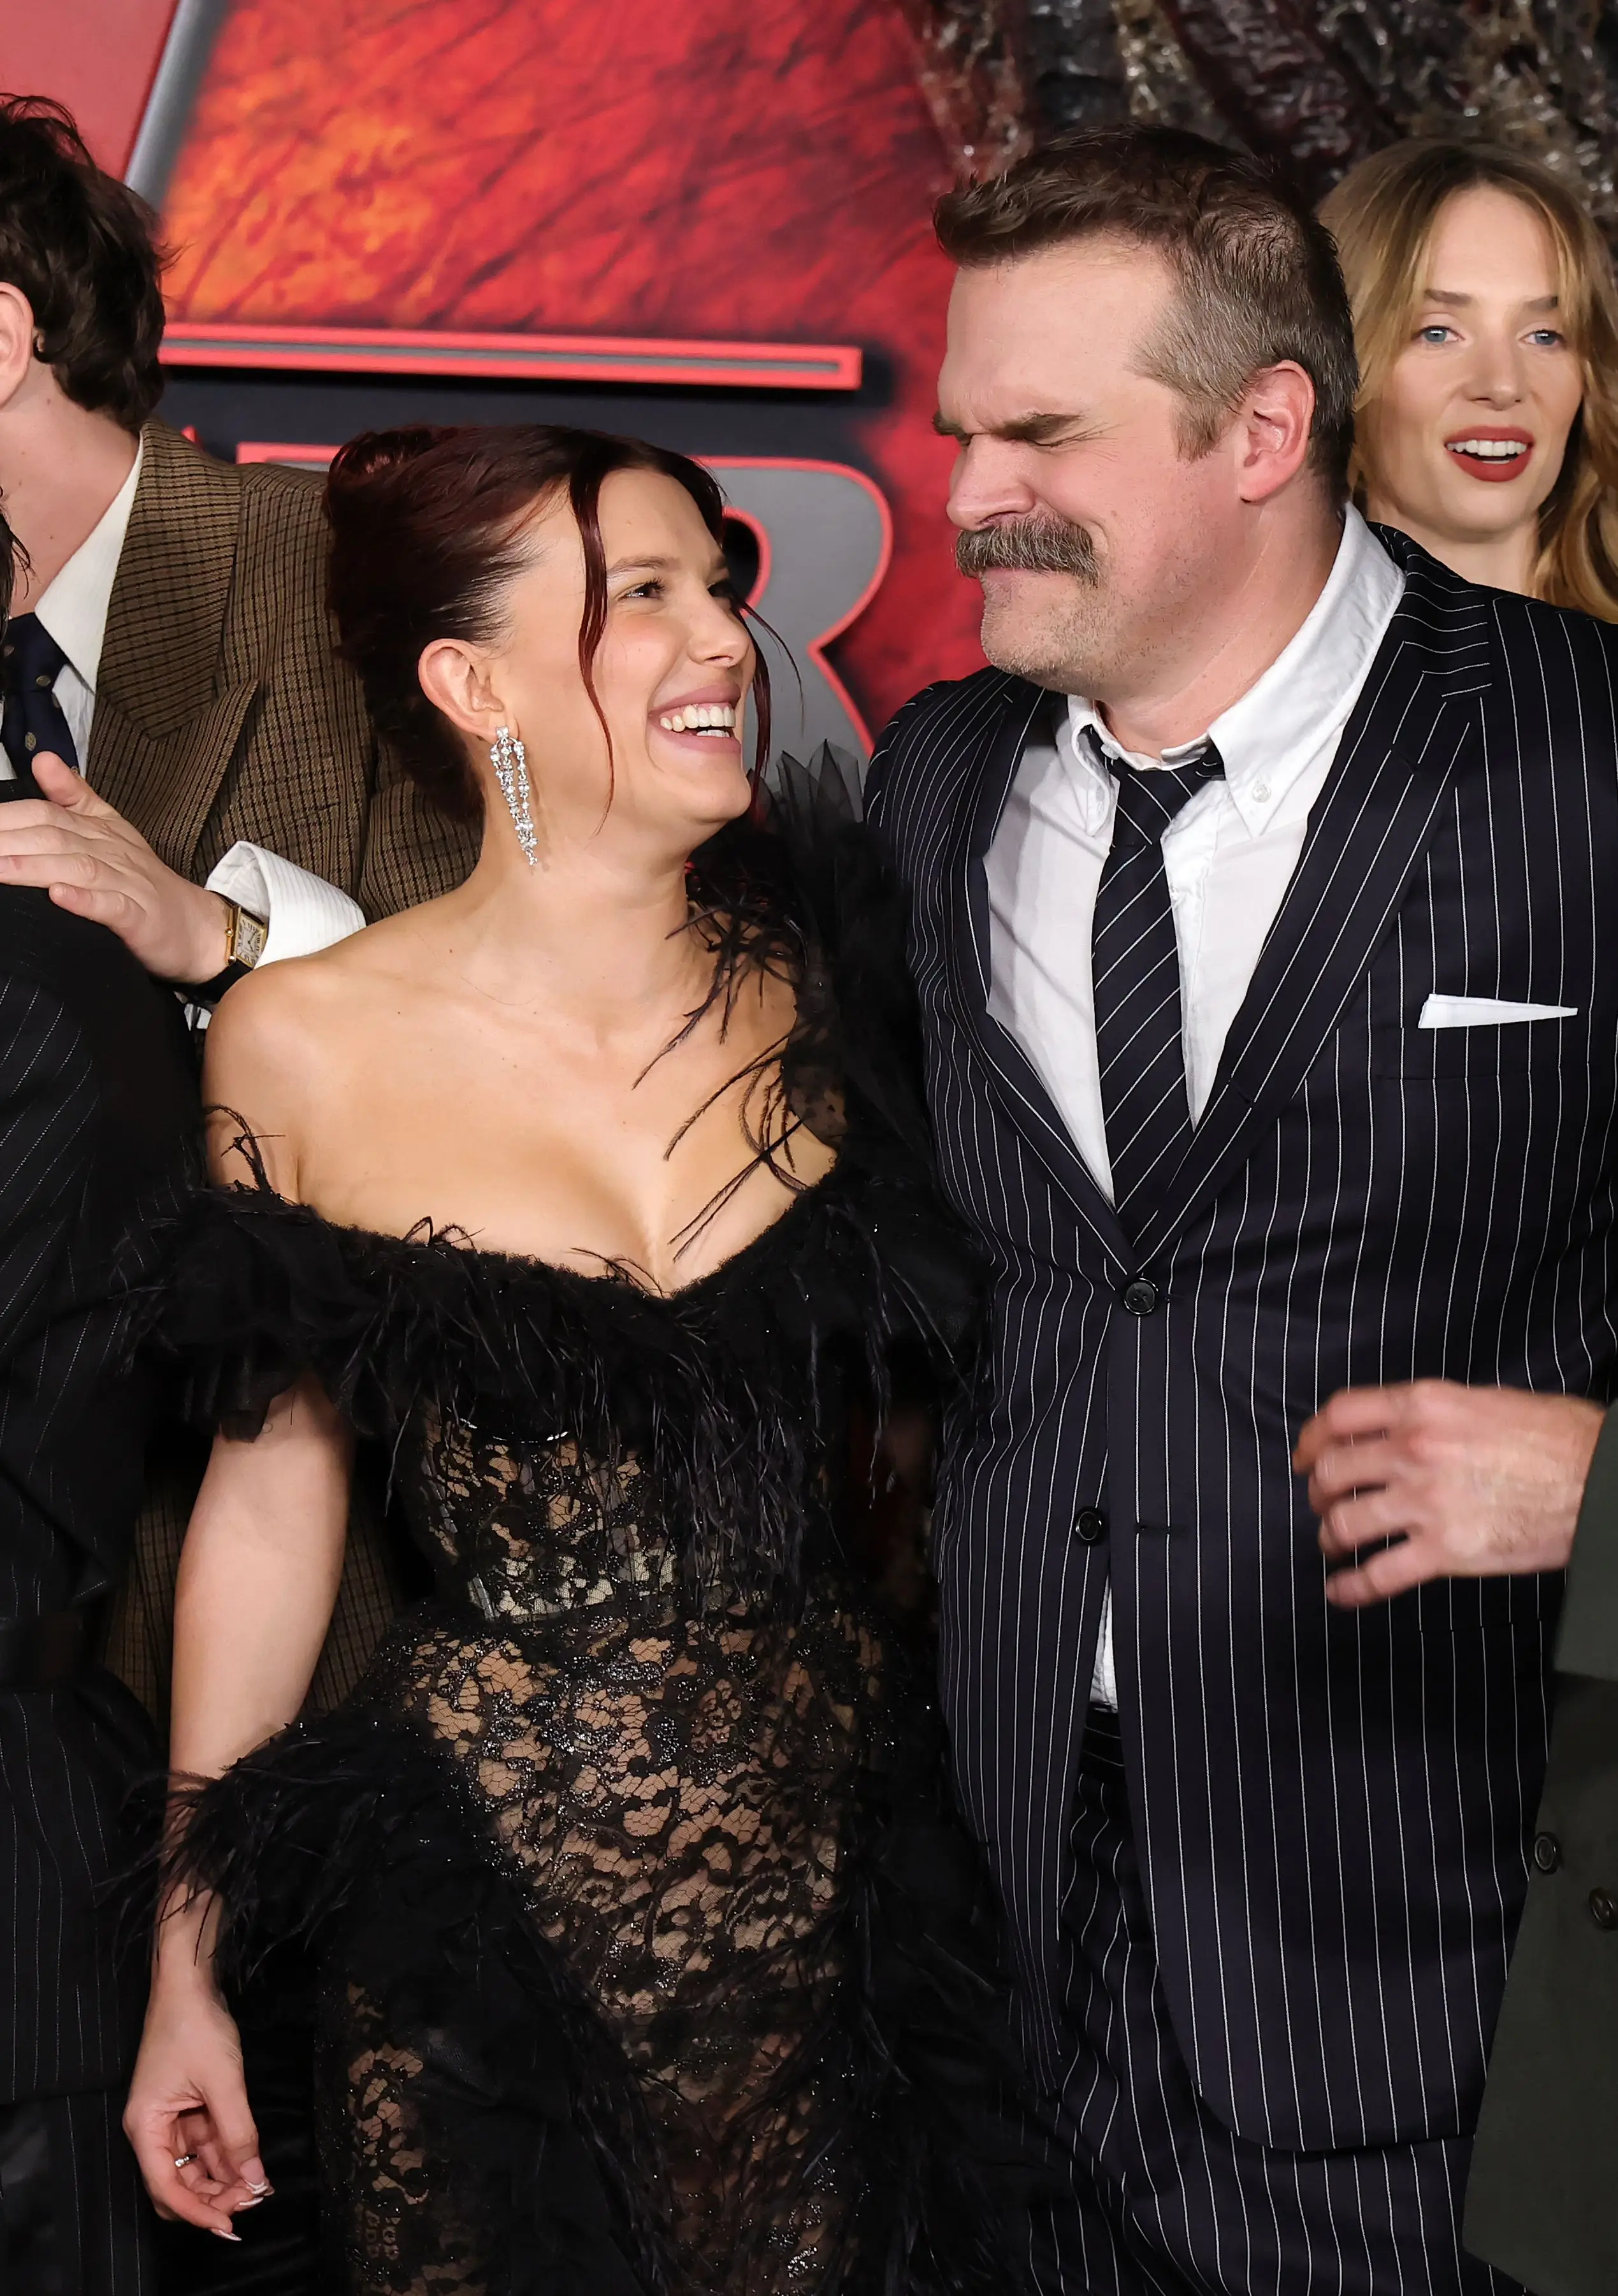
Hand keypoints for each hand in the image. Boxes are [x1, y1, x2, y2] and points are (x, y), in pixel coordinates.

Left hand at [0, 754, 228, 980]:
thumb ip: (74, 797)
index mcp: (100, 830)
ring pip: (78, 868)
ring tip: (0, 870)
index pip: (46, 813)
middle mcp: (111, 851)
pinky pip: (112, 906)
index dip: (8, 816)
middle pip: (55, 838)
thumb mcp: (111, 832)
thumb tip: (42, 759)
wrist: (197, 928)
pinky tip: (60, 896)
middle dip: (9, 842)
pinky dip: (85, 900)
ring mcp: (128, 884)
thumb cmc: (146, 887)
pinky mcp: (140, 918)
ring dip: (35, 868)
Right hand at [124, 1971, 271, 2240]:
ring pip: (194, 2166)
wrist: (190, 1983)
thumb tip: (255, 2180)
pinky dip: (226, 2156)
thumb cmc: (196, 2027)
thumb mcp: (223, 2081)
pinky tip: (251, 2164)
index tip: (229, 2225)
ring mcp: (170, 2119)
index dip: (197, 2211)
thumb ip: (238, 2133)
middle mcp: (152, 2129)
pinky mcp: (187, 2107)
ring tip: (259, 2186)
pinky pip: (204, 2144)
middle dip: (213, 2196)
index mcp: (145, 2127)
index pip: (165, 2187)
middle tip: (254, 2199)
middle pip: (178, 2182)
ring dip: (223, 2178)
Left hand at [1294, 1379, 1604, 1608]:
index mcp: (1425, 1405)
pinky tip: (1340, 1591)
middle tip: (1323, 1503)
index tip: (1304, 1455)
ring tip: (1334, 1542)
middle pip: (1333, 1471)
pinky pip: (1379, 1574)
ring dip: (1331, 1536)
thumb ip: (1433, 1413)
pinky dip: (1351, 1588)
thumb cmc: (1558, 1439)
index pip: (1340, 1415)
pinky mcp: (1447, 1550)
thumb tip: (1397, 1427)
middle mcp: (1416, 1449)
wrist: (1600, 1481)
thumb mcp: (1486, 1401)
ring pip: (1346, 1523)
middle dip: (1319, 1492)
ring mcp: (1427, 1501)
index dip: (1312, 1439)